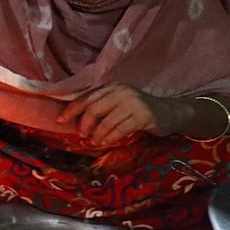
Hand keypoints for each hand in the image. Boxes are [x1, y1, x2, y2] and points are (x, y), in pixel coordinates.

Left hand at [56, 83, 172, 145]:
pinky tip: (106, 142)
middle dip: (84, 124)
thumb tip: (75, 120)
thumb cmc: (138, 110)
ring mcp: (132, 103)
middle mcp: (121, 92)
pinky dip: (109, 138)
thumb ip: (101, 107)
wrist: (169, 112)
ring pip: (105, 122)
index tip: (60, 120)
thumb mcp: (118, 103)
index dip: (71, 109)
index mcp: (111, 87)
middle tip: (82, 135)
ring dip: (97, 135)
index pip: (86, 98)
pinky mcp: (142, 116)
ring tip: (94, 142)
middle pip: (93, 109)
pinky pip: (119, 130)